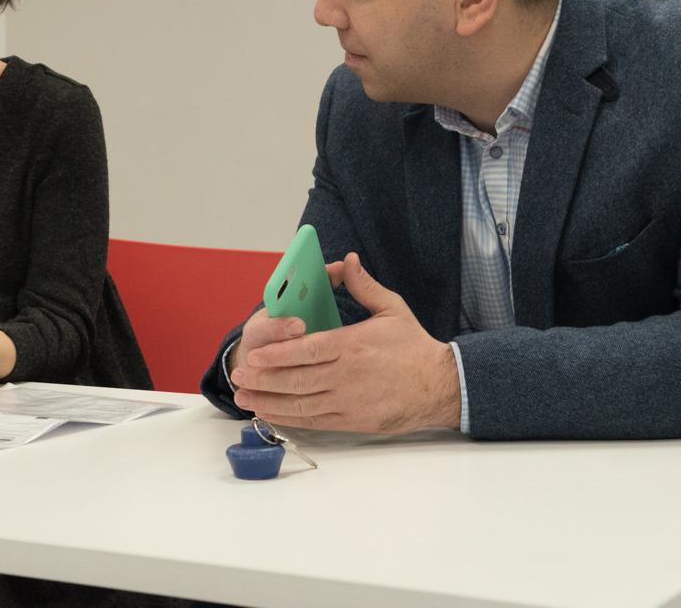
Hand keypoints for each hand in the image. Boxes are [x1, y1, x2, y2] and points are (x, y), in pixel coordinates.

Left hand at [228, 252, 461, 433]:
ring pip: (301, 403)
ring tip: (245, 397)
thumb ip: (364, 286)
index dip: (278, 354)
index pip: (307, 350)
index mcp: (352, 345)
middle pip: (297, 379)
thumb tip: (347, 261)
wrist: (440, 385)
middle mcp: (347, 375)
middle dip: (264, 379)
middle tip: (239, 376)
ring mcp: (349, 400)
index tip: (255, 355)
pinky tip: (271, 413)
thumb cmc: (414, 346)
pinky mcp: (353, 420)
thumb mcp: (392, 308)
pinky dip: (289, 418)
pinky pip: (315, 420)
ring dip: (270, 401)